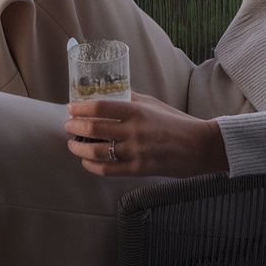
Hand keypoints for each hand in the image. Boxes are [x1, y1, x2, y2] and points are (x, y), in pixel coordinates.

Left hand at [65, 91, 228, 177]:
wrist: (197, 146)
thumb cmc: (176, 121)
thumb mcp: (154, 104)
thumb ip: (132, 99)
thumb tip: (110, 95)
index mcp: (137, 111)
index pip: (100, 107)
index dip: (81, 108)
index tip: (71, 108)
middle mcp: (133, 131)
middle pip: (94, 128)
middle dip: (75, 127)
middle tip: (68, 125)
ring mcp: (135, 152)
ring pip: (97, 152)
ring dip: (79, 148)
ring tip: (73, 144)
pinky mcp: (138, 169)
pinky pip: (108, 170)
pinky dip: (92, 166)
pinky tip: (86, 161)